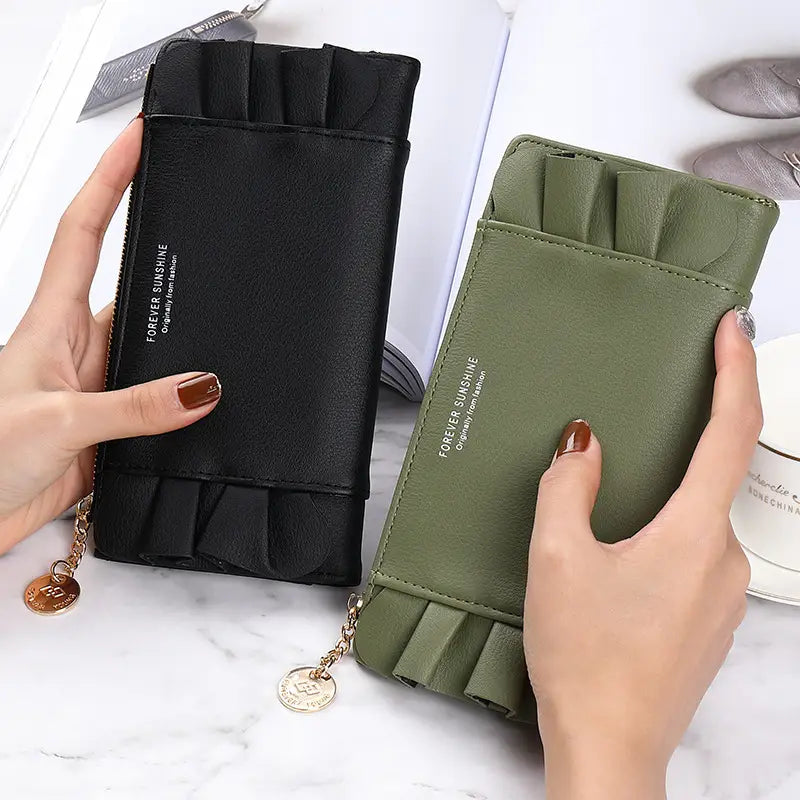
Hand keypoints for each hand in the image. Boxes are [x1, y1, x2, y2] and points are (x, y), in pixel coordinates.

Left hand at [0, 118, 220, 553]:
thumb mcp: (58, 420)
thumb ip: (133, 406)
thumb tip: (199, 387)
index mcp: (52, 322)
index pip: (84, 232)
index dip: (108, 181)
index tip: (136, 141)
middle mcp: (79, 347)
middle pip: (136, 289)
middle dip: (172, 263)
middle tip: (214, 233)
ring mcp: (100, 386)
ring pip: (157, 349)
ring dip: (186, 351)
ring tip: (224, 340)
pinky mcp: (114, 425)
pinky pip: (162, 402)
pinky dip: (187, 404)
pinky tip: (207, 408)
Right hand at [524, 309, 758, 799]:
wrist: (610, 747)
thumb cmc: (586, 656)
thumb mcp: (557, 557)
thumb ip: (567, 485)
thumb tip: (582, 441)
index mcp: (695, 534)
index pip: (730, 430)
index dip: (734, 370)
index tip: (731, 328)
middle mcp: (725, 559)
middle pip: (711, 475)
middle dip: (679, 442)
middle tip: (633, 428)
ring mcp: (724, 593)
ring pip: (697, 519)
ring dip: (661, 499)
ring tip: (605, 520)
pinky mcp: (709, 618)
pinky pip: (694, 553)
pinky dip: (663, 534)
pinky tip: (620, 560)